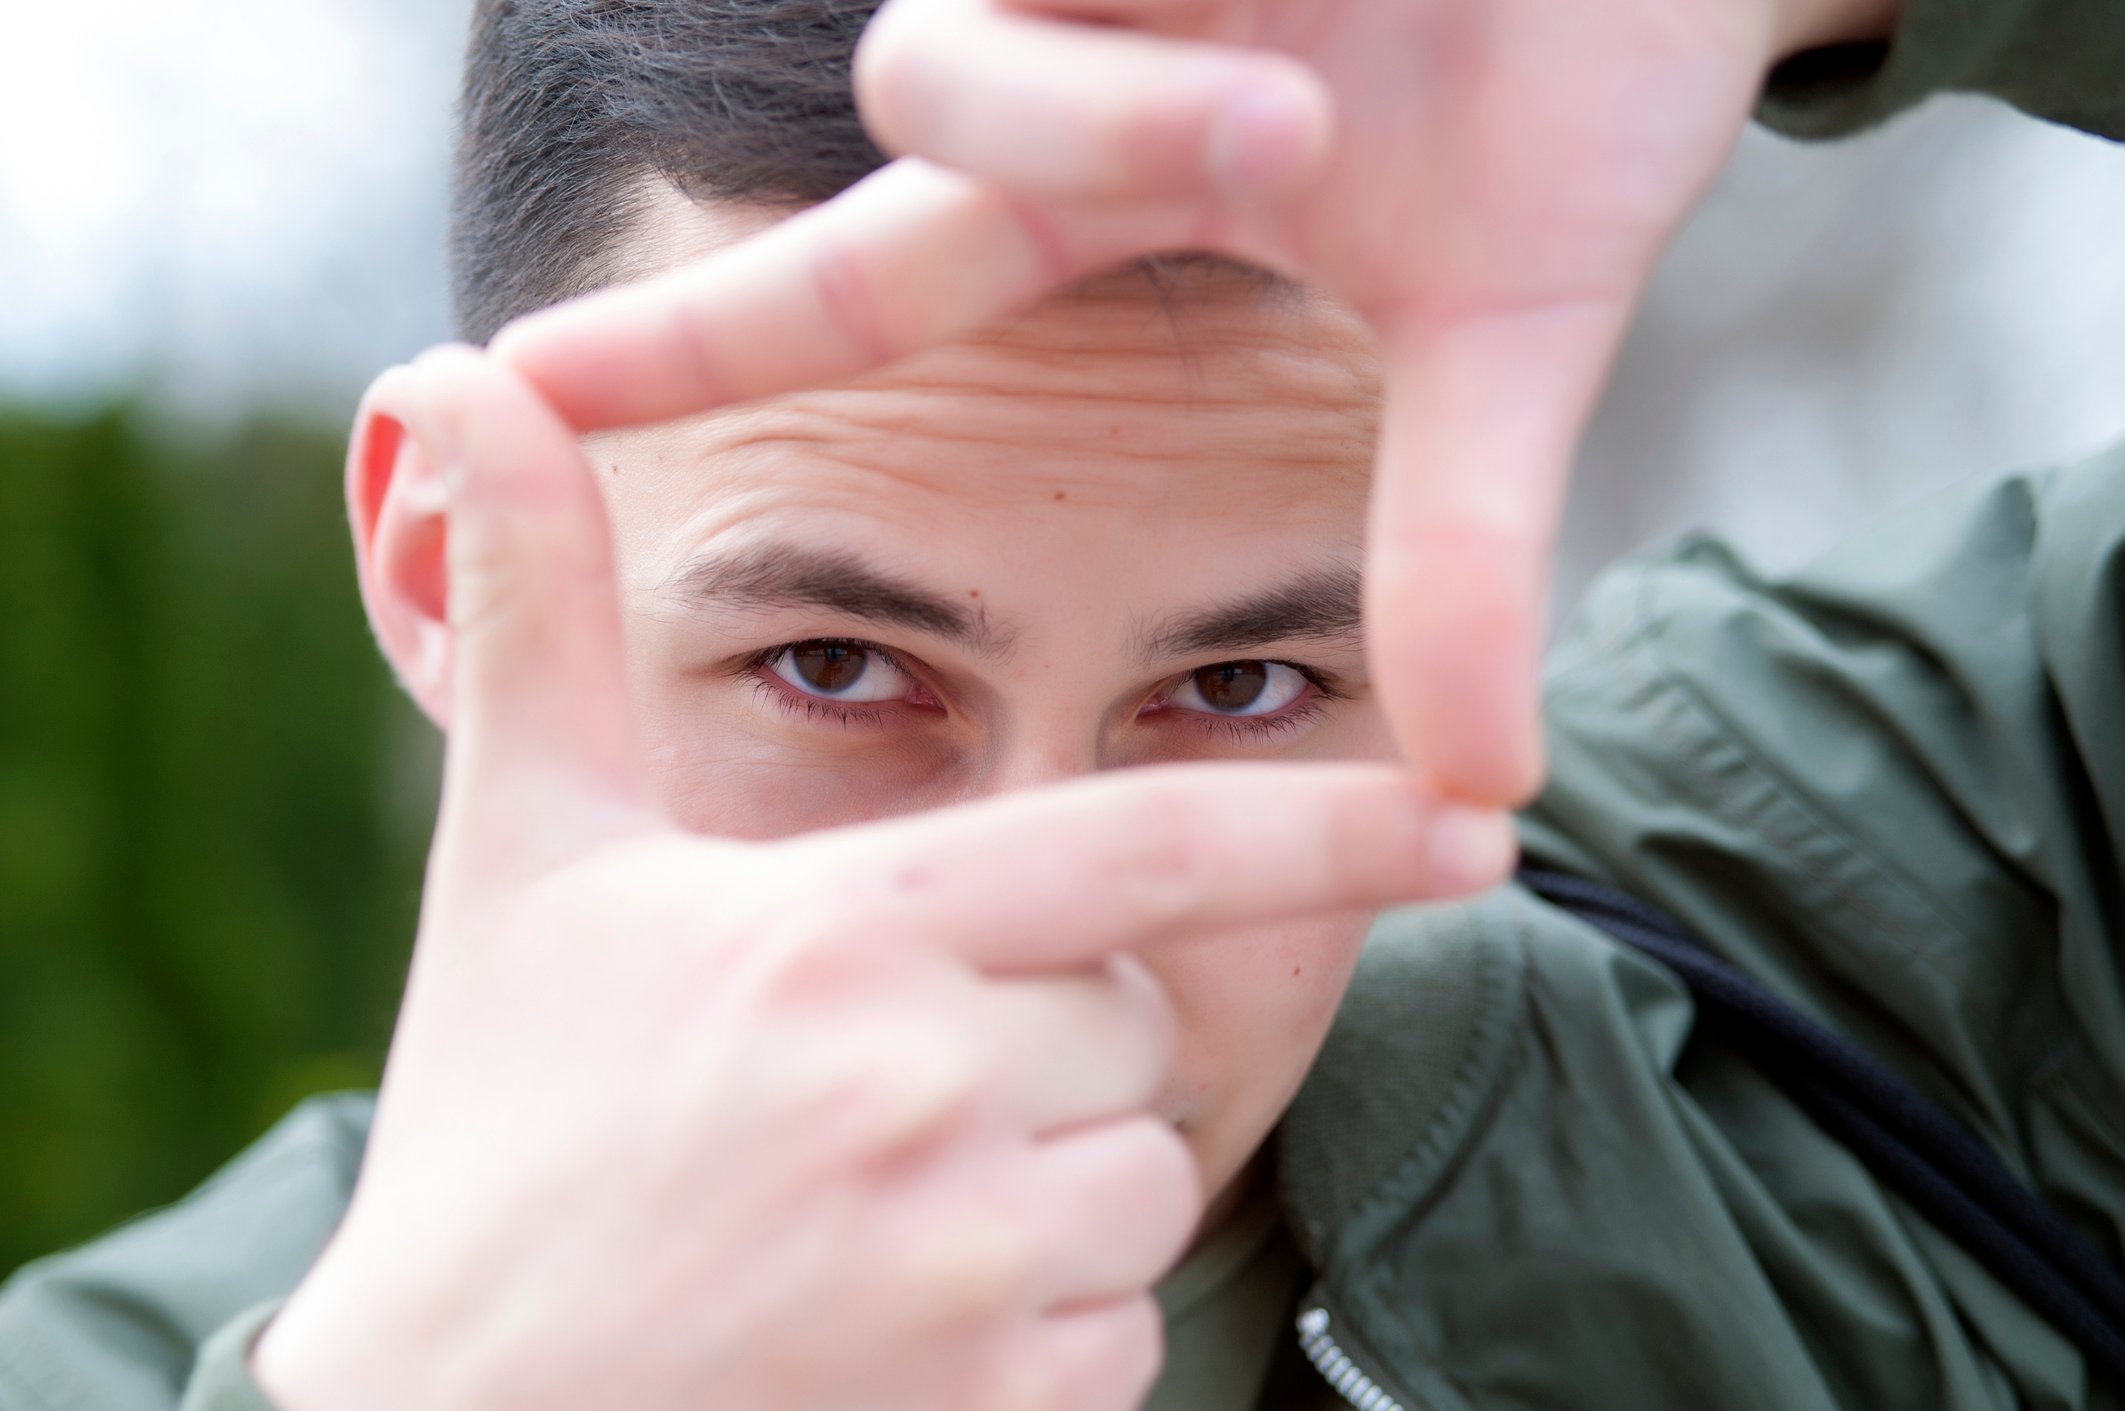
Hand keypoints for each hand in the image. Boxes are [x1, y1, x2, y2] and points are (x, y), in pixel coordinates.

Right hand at [250, 346, 1506, 1410]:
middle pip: (1136, 1032)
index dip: (1328, 827)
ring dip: (1047, 1196)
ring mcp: (960, 1271)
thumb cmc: (495, 1125)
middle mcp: (922, 1090)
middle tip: (865, 1096)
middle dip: (1051, 1048)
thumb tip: (453, 380)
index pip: (1144, 848)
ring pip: (1139, 1188)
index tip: (1480, 824)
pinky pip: (1114, 1342)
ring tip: (857, 1216)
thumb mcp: (517, 858)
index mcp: (840, 931)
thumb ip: (539, 621)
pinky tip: (872, 1328)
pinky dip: (1033, 1338)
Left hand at [491, 0, 1895, 808]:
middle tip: (1298, 133)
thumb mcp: (1512, 333)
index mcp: (1108, 187)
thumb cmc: (1587, 78)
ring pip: (959, 25)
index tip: (513, 387)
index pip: (863, 273)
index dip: (696, 339)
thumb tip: (1486, 795)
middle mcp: (1070, 49)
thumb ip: (1456, 545)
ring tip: (1315, 76)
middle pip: (934, 94)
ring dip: (1130, 83)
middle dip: (1092, 129)